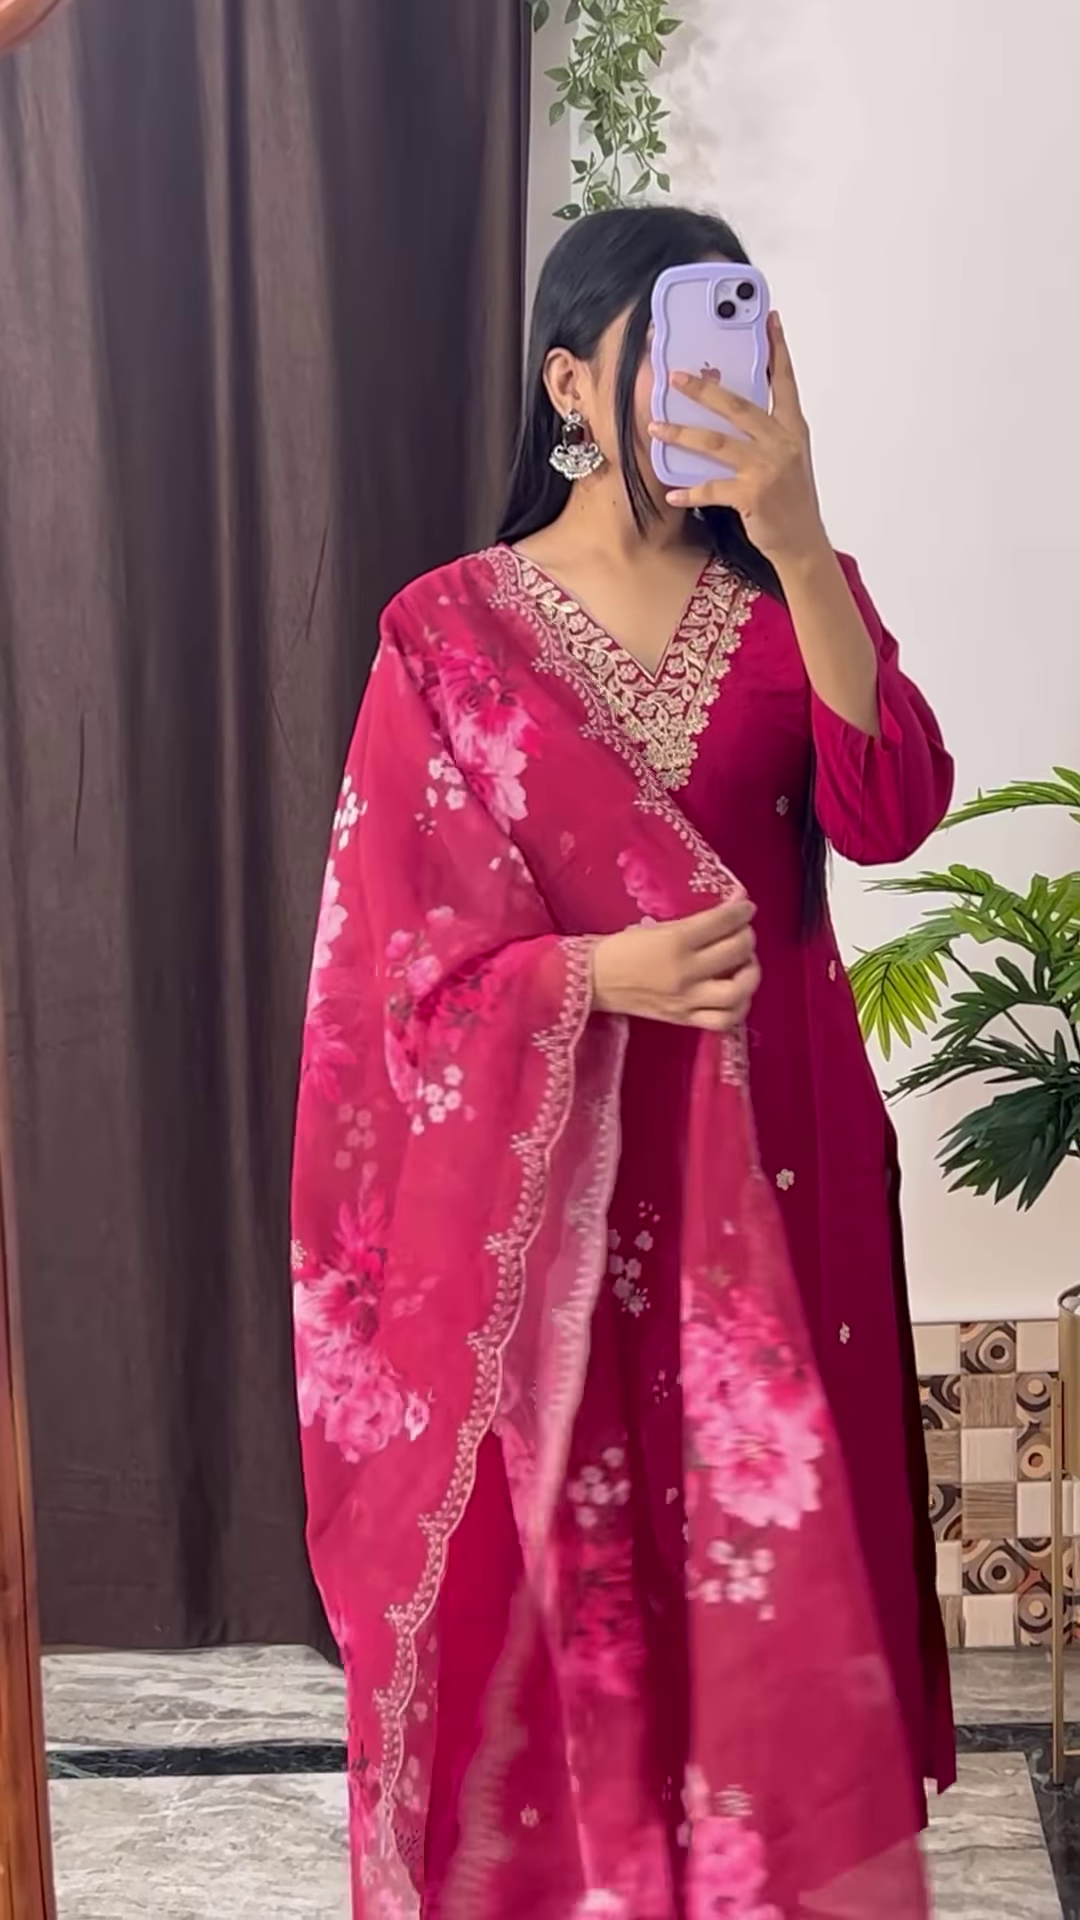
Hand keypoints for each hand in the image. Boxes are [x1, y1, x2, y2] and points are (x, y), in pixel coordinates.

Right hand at [592, 898, 759, 1031]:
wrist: (592, 982)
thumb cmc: (620, 949)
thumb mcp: (655, 927)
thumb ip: (694, 922)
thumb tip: (731, 906)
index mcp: (675, 942)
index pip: (722, 922)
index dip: (741, 910)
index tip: (746, 906)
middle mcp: (685, 972)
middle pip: (736, 951)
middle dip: (747, 936)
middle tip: (742, 932)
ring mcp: (687, 1000)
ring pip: (738, 991)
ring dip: (751, 974)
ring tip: (745, 965)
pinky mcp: (683, 1020)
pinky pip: (724, 1021)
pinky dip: (738, 1007)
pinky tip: (736, 994)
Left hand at [648, 313, 827, 569]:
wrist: (802, 543)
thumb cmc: (791, 500)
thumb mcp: (788, 457)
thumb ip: (767, 431)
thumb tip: (732, 407)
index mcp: (792, 429)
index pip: (785, 381)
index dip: (777, 350)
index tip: (769, 320)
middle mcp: (781, 443)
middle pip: (738, 406)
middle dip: (705, 388)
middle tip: (676, 375)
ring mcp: (767, 469)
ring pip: (717, 443)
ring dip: (683, 433)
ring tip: (657, 425)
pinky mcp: (752, 496)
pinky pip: (712, 489)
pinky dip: (690, 491)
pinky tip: (672, 492)